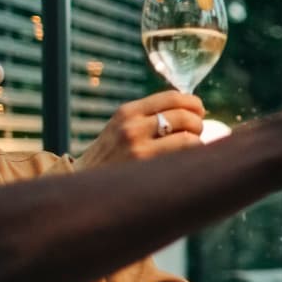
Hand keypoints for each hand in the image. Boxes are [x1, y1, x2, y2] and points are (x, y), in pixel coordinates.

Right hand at [76, 91, 206, 168]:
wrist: (83, 184)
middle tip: (196, 133)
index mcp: (127, 112)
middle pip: (185, 115)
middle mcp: (132, 126)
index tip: (198, 111)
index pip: (172, 96)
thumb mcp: (120, 127)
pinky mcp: (146, 168)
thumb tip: (189, 109)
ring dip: (198, 142)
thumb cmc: (109, 157)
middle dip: (198, 124)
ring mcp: (139, 148)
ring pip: (189, 137)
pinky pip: (183, 157)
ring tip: (192, 149)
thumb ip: (147, 117)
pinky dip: (192, 158)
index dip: (193, 103)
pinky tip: (186, 163)